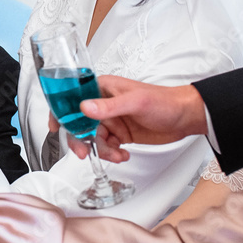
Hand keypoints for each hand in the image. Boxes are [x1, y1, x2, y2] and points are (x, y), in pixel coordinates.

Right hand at [72, 77, 207, 162]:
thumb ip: (109, 106)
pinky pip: (106, 146)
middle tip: (84, 152)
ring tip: (116, 155)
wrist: (186, 118)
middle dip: (80, 139)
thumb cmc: (165, 101)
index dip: (61, 111)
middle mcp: (103, 103)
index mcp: (102, 88)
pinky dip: (111, 153)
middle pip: (79, 123)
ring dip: (101, 150)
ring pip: (93, 138)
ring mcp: (111, 119)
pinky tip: (122, 154)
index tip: (56, 126)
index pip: (73, 97)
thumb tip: (85, 108)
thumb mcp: (135, 102)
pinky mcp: (120, 133)